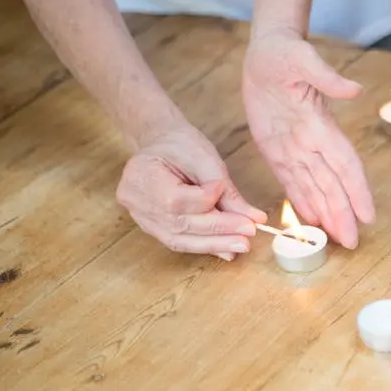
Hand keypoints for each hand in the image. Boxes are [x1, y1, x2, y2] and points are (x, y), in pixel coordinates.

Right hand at [116, 123, 266, 260]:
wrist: (159, 142)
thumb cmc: (180, 144)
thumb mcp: (205, 159)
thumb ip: (227, 191)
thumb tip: (254, 218)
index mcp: (141, 176)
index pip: (179, 200)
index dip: (209, 200)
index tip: (231, 195)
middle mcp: (135, 202)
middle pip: (181, 225)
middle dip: (219, 230)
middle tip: (249, 232)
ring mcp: (141, 217)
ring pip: (180, 240)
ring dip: (214, 244)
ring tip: (241, 244)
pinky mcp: (152, 227)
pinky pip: (179, 241)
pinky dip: (204, 245)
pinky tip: (226, 248)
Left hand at [242, 28, 373, 248]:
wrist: (267, 51)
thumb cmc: (285, 52)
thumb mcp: (303, 59)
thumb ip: (327, 77)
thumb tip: (354, 89)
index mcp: (322, 126)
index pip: (346, 165)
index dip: (357, 191)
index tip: (368, 215)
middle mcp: (314, 143)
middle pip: (333, 186)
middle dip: (343, 215)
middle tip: (351, 243)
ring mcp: (297, 149)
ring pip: (316, 189)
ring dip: (327, 215)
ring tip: (337, 240)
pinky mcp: (277, 150)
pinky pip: (292, 183)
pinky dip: (303, 203)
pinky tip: (312, 221)